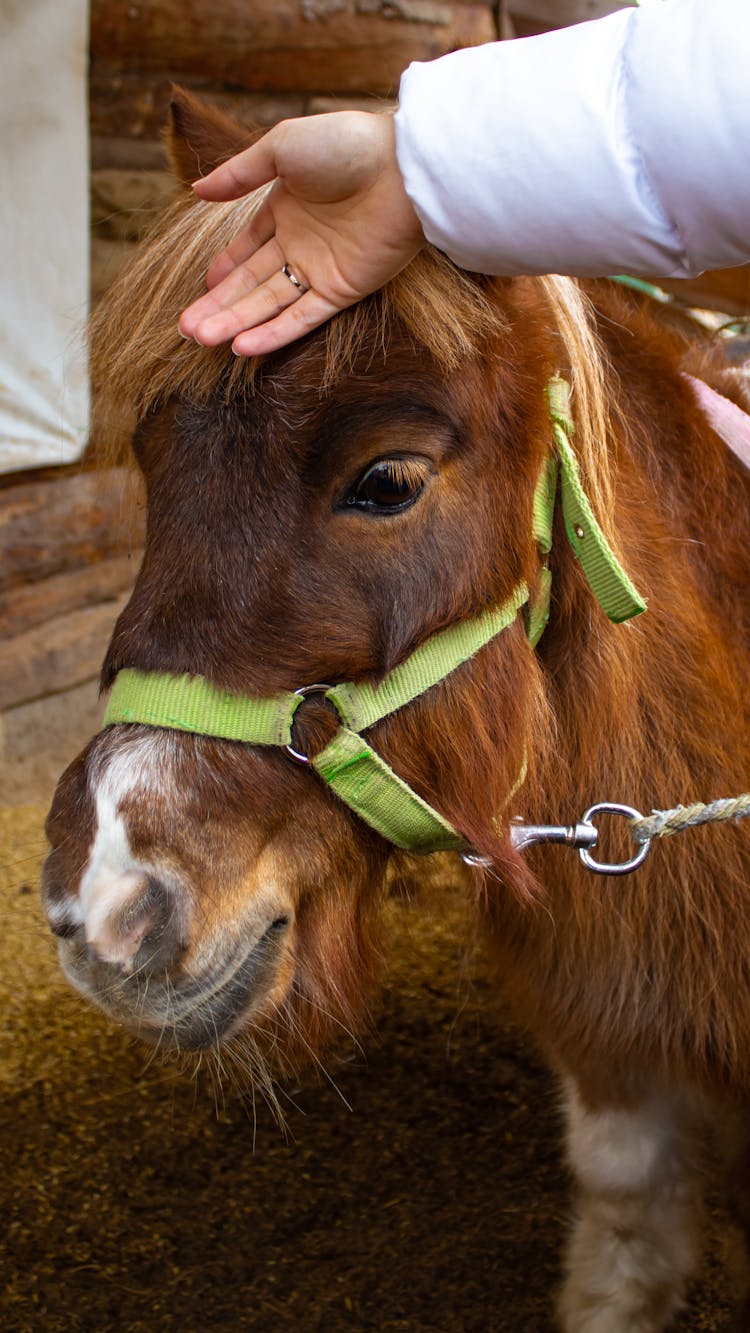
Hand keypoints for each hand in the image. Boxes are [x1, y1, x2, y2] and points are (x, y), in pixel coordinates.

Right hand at [178, 111, 424, 355]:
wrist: (400, 167)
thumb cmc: (344, 145)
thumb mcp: (280, 148)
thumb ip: (239, 173)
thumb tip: (195, 190)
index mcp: (286, 209)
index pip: (247, 248)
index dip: (224, 270)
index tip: (202, 289)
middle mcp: (301, 243)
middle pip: (252, 282)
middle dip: (219, 306)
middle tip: (186, 329)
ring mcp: (321, 269)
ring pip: (270, 304)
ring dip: (235, 323)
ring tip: (200, 339)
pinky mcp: (343, 290)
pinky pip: (302, 318)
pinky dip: (273, 333)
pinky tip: (242, 347)